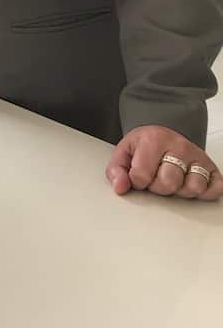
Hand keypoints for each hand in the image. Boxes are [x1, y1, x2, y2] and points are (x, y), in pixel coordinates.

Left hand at [106, 125, 222, 200]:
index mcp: (154, 140)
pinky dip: (204, 193)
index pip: (142, 175)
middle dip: (158, 187)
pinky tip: (189, 184)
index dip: (137, 181)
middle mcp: (179, 147)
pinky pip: (215, 189)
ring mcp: (198, 157)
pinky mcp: (212, 168)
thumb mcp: (124, 152)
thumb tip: (120, 187)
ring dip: (180, 191)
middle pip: (168, 183)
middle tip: (155, 178)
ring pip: (193, 187)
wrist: (164, 134)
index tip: (138, 176)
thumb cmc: (145, 145)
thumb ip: (116, 170)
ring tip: (172, 180)